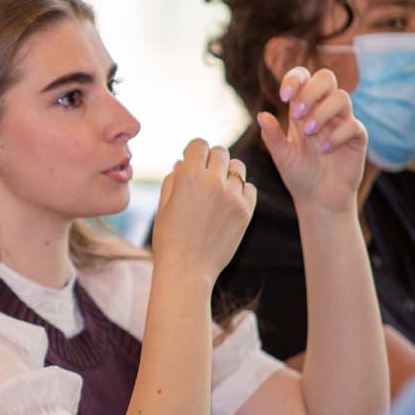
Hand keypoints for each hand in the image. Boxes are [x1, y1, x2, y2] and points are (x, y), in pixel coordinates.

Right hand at [152, 138, 257, 283]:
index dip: (194, 150)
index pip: (199, 144)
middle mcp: (213, 182)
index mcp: (189, 177)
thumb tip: (184, 161)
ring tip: (219, 188)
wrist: (187, 270)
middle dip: (211, 159)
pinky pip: (250, 188)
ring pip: (238, 167)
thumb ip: (174, 178)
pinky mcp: (245, 211)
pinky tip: (229, 202)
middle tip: (205, 175)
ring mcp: (232, 196)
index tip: (192, 160)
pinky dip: (241, 191)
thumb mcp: (164, 204)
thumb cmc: (169, 238)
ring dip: (228, 172)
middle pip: (220, 152)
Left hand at [258, 67, 366, 213]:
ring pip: (342, 97)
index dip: (295, 78)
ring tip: (309, 132)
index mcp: (303, 109)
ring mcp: (342, 122)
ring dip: (323, 112)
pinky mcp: (357, 138)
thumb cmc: (299, 175)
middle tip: (298, 114)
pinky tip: (324, 150)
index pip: (303, 77)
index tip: (284, 96)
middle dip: (311, 90)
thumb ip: (272, 136)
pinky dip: (337, 135)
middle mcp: (323, 111)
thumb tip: (261, 115)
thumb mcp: (281, 156)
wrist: (318, 199)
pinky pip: (353, 125)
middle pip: (326, 78)